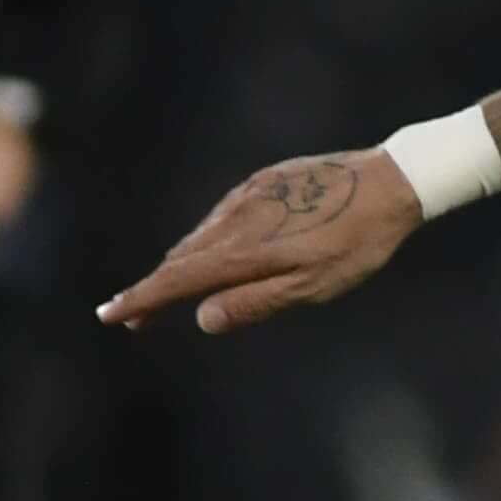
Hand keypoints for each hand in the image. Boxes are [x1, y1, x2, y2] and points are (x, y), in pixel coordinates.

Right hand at [98, 151, 426, 335]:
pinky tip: (211, 252)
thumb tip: (202, 318)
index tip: (110, 315)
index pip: (177, 280)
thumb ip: (256, 301)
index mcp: (244, 250)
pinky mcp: (262, 182)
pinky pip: (221, 217)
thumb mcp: (313, 286)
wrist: (390, 182)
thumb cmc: (357, 244)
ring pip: (200, 237)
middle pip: (180, 260)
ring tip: (165, 292)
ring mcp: (247, 196)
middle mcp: (235, 218)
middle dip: (154, 290)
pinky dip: (206, 240)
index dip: (142, 299)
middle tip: (134, 318)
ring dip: (179, 266)